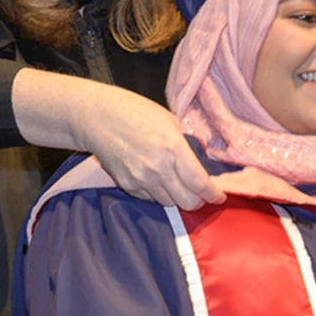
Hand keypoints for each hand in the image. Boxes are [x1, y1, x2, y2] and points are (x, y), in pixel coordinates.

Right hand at [79, 85, 226, 210]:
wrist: (97, 118)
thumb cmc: (134, 111)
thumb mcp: (169, 121)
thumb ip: (183, 145)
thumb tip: (194, 164)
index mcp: (173, 149)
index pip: (200, 183)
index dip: (213, 195)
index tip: (218, 196)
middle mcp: (158, 169)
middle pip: (187, 202)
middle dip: (198, 201)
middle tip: (201, 194)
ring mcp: (141, 180)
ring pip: (169, 203)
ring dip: (177, 198)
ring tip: (178, 185)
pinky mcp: (127, 185)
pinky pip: (149, 198)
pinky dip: (158, 194)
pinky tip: (157, 180)